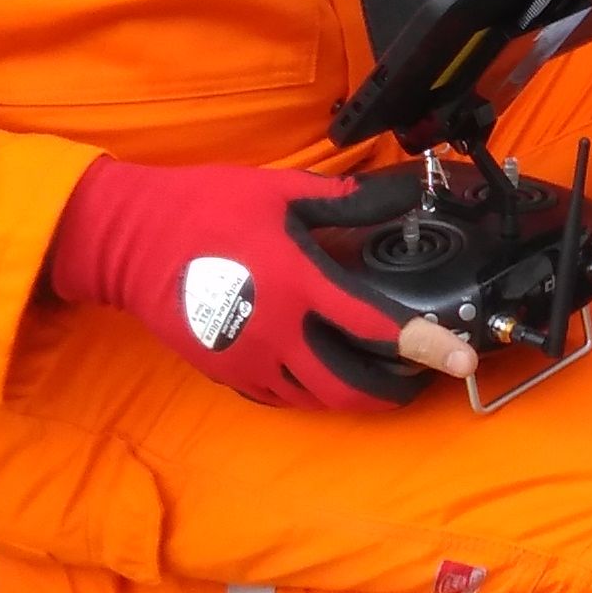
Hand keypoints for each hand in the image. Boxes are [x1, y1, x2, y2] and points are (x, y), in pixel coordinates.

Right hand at [44, 159, 436, 411]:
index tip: (463, 361)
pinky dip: (314, 392)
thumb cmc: (205, 207)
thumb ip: (345, 201)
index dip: (426, 346)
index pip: (375, 326)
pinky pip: (284, 397)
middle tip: (420, 377)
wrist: (128, 241)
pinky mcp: (226, 374)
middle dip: (395, 389)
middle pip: (352, 386)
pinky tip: (326, 371)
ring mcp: (249, 361)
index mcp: (298, 285)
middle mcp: (278, 333)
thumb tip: (401, 192)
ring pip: (319, 399)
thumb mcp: (280, 192)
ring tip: (381, 376)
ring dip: (357, 395)